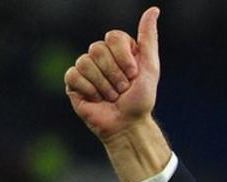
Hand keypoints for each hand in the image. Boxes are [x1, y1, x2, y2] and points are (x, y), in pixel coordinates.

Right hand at [65, 7, 161, 142]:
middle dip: (114, 74)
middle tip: (122, 90)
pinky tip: (96, 99)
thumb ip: (148, 38)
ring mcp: (86, 68)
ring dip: (103, 84)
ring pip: (85, 62)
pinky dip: (89, 89)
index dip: (123, 57)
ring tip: (111, 97)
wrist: (128, 125)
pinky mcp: (73, 83)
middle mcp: (101, 56)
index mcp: (119, 49)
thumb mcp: (150, 67)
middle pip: (97, 48)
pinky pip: (74, 75)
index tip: (133, 74)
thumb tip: (153, 9)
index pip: (113, 36)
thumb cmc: (141, 99)